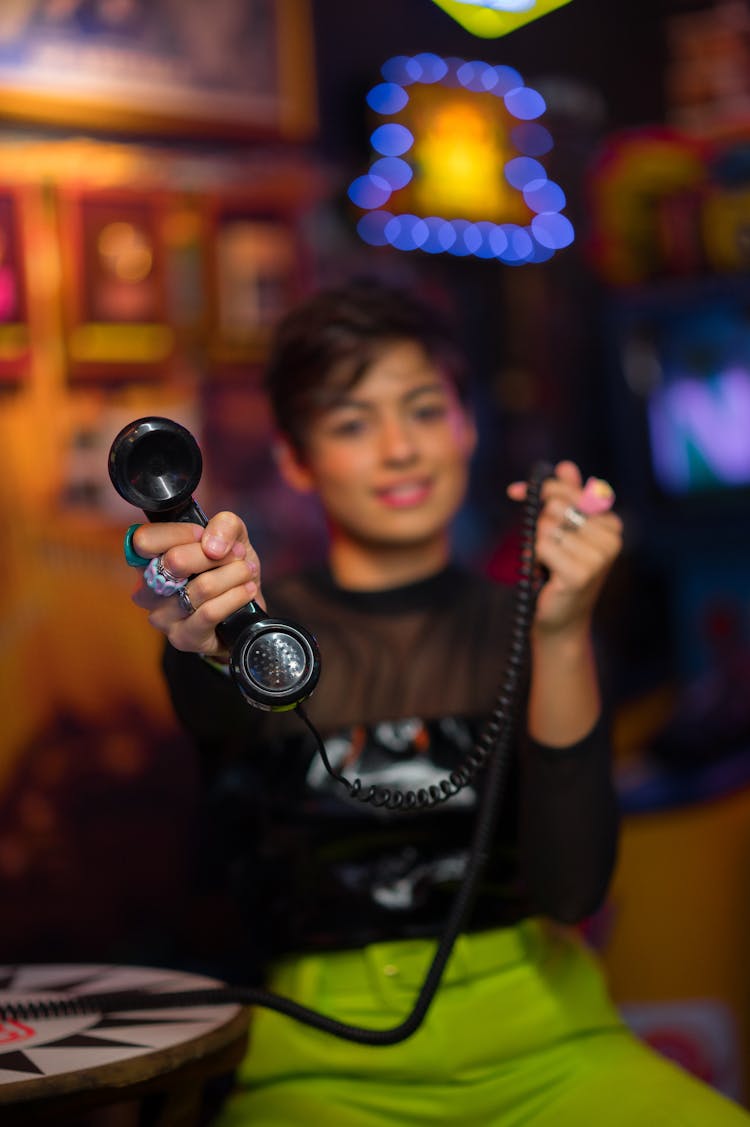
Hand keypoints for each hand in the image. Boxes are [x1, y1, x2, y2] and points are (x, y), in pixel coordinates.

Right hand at [127, 512, 262, 657]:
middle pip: (175, 561)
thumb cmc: (227, 571)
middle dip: (215, 555)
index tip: (204, 536)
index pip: (144, 540)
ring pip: (201, 587)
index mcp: (148, 560)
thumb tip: (212, 545)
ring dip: (233, 574)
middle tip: (238, 555)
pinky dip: (236, 597)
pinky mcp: (182, 638)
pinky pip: (210, 612)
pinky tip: (247, 591)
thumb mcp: (231, 538)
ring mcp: (162, 617)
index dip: (179, 533)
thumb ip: (224, 525)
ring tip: (246, 572)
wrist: (243, 612)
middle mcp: (148, 590)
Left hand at [507, 461, 621, 637]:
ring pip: (547, 527)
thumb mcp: (564, 532)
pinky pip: (542, 546)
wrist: (560, 620)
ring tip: (549, 565)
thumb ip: (567, 498)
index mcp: (611, 523)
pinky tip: (547, 574)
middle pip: (556, 506)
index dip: (541, 489)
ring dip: (538, 545)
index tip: (515, 491)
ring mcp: (599, 557)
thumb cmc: (559, 574)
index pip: (570, 490)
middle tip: (545, 548)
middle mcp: (612, 538)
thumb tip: (566, 466)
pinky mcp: (580, 574)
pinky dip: (536, 558)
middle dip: (540, 524)